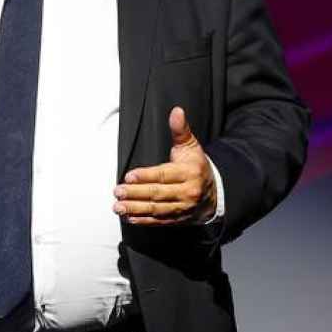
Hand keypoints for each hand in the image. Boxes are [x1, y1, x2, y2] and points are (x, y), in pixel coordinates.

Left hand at [113, 106, 216, 225]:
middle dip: (136, 193)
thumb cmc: (196, 166)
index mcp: (189, 173)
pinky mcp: (178, 219)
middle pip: (158, 193)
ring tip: (118, 207)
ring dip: (136, 209)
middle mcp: (187, 192)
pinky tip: (129, 217)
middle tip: (118, 191)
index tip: (129, 176)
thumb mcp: (190, 146)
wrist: (214, 194)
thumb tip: (176, 111)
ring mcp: (183, 208)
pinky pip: (159, 221)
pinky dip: (143, 220)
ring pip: (157, 209)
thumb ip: (180, 130)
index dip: (146, 176)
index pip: (164, 175)